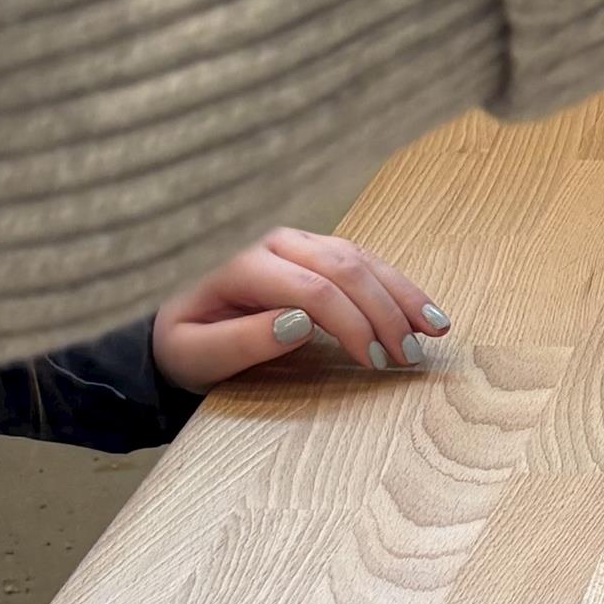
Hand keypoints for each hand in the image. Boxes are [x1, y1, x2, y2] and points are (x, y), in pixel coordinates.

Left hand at [150, 228, 451, 390]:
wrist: (168, 325)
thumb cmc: (180, 344)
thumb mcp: (194, 355)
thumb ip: (241, 342)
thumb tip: (299, 324)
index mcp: (242, 264)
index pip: (314, 289)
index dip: (352, 324)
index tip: (376, 362)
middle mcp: (272, 241)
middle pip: (346, 267)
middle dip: (386, 312)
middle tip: (411, 355)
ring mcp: (294, 241)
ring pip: (360, 256)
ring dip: (401, 292)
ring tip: (435, 327)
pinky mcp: (310, 250)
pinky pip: (360, 258)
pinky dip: (394, 283)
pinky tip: (419, 307)